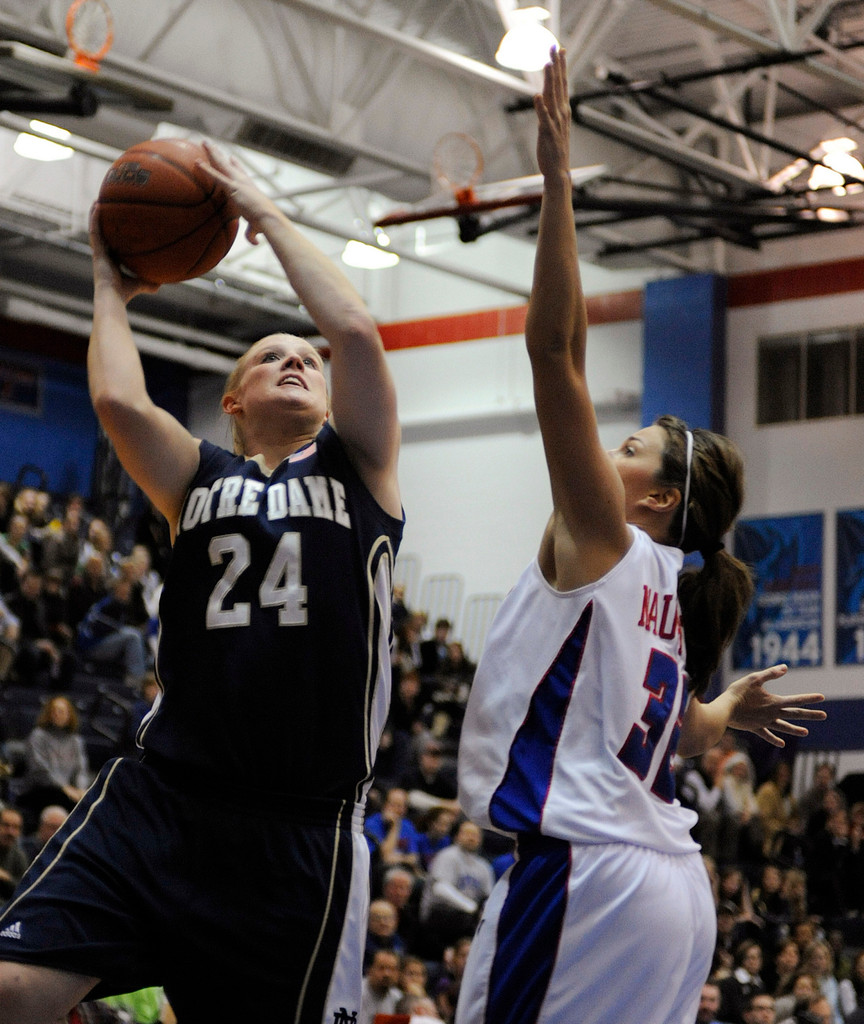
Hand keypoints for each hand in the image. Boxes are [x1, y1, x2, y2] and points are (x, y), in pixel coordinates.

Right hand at [89, 204, 160, 301]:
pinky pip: (94, 230)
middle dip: (103, 222)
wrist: (114, 297)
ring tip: (98, 201)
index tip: (119, 226)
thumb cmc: (127, 293)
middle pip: (103, 235)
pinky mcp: (96, 251)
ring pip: (95, 229)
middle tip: (106, 208)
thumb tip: (165, 281)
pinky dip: (95, 218)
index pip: (113, 246)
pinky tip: (97, 205)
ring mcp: (99, 253)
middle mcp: (104, 256)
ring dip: (96, 215)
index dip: (114, 236)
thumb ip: (152, 282)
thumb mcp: (143, 283)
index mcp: (112, 262)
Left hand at [196, 140, 279, 244]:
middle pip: (228, 165)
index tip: (231, 158)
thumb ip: (252, 234)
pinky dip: (206, 169)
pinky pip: (216, 176)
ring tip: (203, 142)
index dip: (236, 165)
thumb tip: (254, 243)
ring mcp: (238, 183)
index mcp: (250, 188)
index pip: (242, 174)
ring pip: (221, 164)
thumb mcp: (257, 228)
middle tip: (210, 145)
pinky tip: (196, 162)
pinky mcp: (232, 188)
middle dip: (219, 155)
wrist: (269, 219)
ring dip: (212, 153)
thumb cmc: (265, 224)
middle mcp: (244, 181)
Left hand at [534, 47, 570, 181]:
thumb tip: (546, 96)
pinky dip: (540, 107)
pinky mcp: (547, 133)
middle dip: (556, 66)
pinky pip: (543, 118)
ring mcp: (555, 123)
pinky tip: (536, 96)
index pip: (563, 83)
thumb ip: (551, 109)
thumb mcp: (555, 125)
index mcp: (563, 110)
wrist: (558, 171)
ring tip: (547, 65)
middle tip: (554, 47)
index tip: (560, 48)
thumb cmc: (555, 148)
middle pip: (558, 85)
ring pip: (552, 98)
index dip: (561, 66)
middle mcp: (561, 113)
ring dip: (550, 81)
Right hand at [725, 663, 825, 746]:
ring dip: (795, 730)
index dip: (809, 698)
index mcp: (774, 702)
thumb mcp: (753, 679)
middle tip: (824, 716)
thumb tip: (785, 668)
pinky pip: (767, 735)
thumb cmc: (738, 692)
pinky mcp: (755, 728)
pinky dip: (775, 739)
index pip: (796, 700)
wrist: (725, 711)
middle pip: (794, 714)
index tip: (822, 698)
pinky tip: (781, 744)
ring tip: (806, 732)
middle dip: (810, 715)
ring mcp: (764, 722)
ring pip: (784, 727)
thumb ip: (770, 673)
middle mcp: (772, 714)